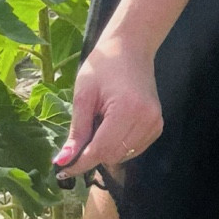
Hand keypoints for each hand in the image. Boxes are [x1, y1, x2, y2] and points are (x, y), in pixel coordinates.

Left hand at [54, 36, 163, 179]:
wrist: (131, 48)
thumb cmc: (104, 65)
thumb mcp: (83, 95)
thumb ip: (76, 131)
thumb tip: (62, 161)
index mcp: (127, 109)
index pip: (101, 149)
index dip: (79, 163)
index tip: (60, 170)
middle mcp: (146, 119)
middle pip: (112, 155)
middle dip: (91, 154)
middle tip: (77, 142)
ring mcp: (155, 123)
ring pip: (123, 156)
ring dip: (105, 150)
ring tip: (98, 125)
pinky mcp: (157, 126)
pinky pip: (133, 149)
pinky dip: (119, 146)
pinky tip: (111, 127)